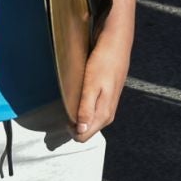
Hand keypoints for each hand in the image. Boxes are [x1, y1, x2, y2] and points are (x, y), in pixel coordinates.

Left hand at [71, 26, 131, 141]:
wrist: (117, 44)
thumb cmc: (103, 63)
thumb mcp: (91, 86)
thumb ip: (86, 109)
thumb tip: (81, 132)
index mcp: (104, 114)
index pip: (84, 136)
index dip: (70, 131)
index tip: (62, 116)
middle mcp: (108, 113)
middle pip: (87, 130)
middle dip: (73, 125)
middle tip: (64, 107)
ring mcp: (109, 105)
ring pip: (90, 122)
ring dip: (78, 116)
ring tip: (70, 101)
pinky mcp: (108, 97)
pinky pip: (94, 112)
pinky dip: (84, 108)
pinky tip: (79, 96)